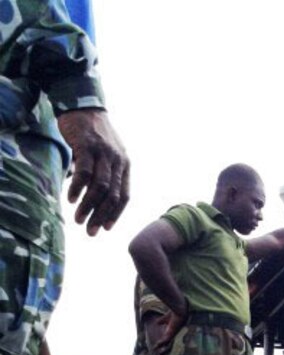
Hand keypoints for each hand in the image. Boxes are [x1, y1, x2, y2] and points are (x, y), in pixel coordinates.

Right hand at [57, 109, 129, 235]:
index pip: (124, 196)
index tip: (106, 228)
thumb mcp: (108, 155)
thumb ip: (105, 175)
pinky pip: (84, 173)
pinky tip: (70, 198)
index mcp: (125, 165)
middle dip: (101, 216)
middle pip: (112, 196)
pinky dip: (77, 188)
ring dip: (88, 206)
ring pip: (99, 187)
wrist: (83, 104)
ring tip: (78, 219)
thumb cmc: (94, 134)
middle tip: (90, 231)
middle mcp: (117, 160)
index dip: (115, 215)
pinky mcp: (87, 146)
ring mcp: (103, 153)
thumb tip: (96, 200)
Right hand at [154, 310, 186, 354]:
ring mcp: (173, 335)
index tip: (157, 352)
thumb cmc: (175, 313)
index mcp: (170, 333)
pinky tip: (157, 346)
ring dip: (162, 351)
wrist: (180, 310)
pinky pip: (166, 340)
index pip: (166, 343)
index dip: (161, 347)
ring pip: (167, 346)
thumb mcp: (166, 319)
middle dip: (163, 353)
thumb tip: (157, 323)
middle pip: (167, 347)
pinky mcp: (172, 332)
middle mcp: (172, 335)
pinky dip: (162, 343)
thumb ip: (162, 321)